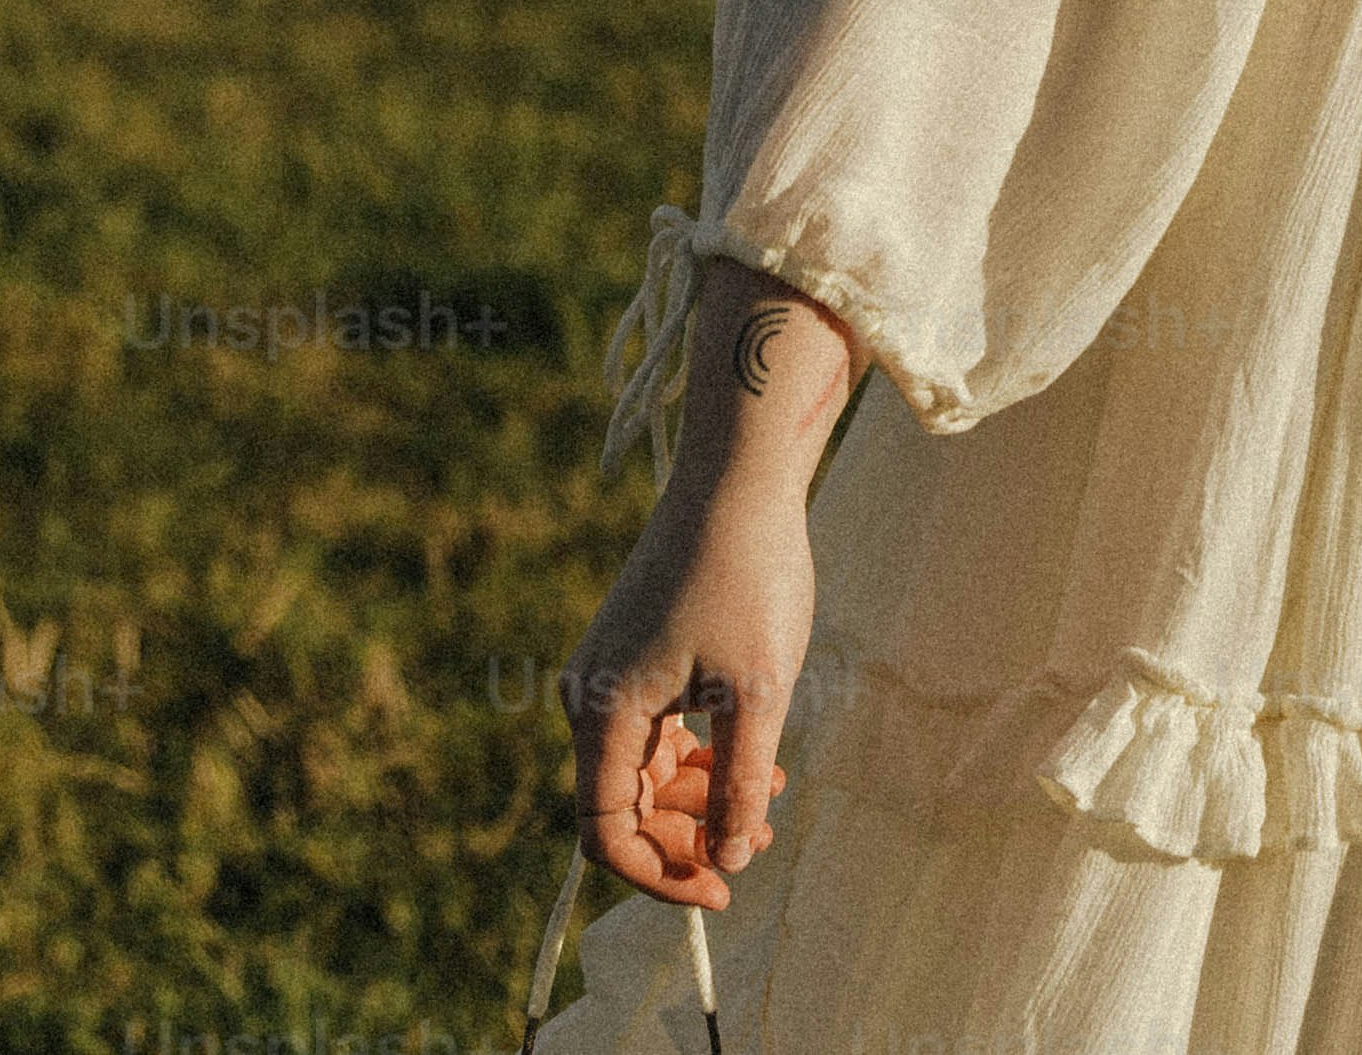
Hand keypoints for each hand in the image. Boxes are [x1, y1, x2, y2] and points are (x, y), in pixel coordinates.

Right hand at [564, 471, 812, 910]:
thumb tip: (730, 858)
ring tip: (771, 799)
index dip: (661, 876)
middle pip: (624, 806)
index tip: (722, 888)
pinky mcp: (637, 648)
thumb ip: (739, 786)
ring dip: (701, 796)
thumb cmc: (748, 576)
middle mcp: (590, 694)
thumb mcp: (758, 694)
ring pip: (646, 769)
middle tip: (757, 843)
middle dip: (688, 836)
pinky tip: (756, 760)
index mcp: (603, 712)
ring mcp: (611, 668)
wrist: (740, 475)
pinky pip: (657, 728)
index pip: (607, 835)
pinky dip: (700, 753)